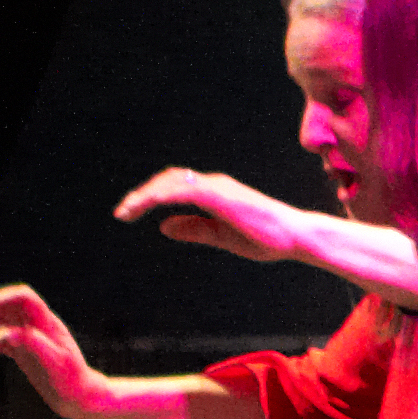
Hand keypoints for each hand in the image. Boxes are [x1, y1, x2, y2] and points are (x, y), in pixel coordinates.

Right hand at [0, 282, 106, 418]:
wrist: (81, 397)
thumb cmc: (70, 380)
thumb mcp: (52, 362)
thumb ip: (30, 343)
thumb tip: (4, 334)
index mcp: (47, 323)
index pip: (21, 297)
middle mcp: (39, 326)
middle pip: (9, 304)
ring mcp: (32, 338)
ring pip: (4, 319)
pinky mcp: (27, 351)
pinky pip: (6, 337)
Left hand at [117, 168, 311, 261]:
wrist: (294, 237)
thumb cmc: (266, 238)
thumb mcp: (221, 236)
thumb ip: (193, 228)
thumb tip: (163, 227)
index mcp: (215, 193)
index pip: (175, 186)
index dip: (150, 196)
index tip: (130, 213)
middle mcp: (214, 184)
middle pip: (168, 180)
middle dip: (142, 193)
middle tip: (123, 212)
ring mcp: (217, 188)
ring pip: (171, 183)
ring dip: (145, 195)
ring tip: (126, 211)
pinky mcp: (219, 196)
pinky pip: (182, 191)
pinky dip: (159, 196)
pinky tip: (144, 206)